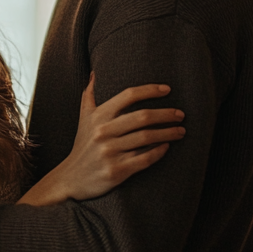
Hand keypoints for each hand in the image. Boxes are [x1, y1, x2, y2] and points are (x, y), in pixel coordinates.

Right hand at [18, 75, 183, 205]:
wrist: (71, 178)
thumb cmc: (83, 145)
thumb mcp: (83, 119)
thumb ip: (89, 95)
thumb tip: (94, 73)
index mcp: (98, 116)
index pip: (128, 96)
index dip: (150, 90)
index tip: (168, 90)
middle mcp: (103, 132)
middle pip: (142, 117)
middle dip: (166, 114)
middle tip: (181, 114)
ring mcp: (110, 152)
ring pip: (147, 138)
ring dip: (168, 133)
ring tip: (181, 130)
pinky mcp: (116, 171)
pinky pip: (144, 159)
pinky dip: (159, 152)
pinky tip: (167, 147)